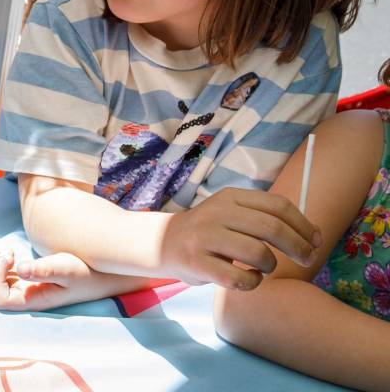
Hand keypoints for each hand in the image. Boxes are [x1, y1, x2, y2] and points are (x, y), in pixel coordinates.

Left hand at [0, 249, 96, 310]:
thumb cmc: (83, 272)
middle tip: (7, 254)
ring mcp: (20, 291)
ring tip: (8, 254)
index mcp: (32, 301)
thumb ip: (44, 270)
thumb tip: (20, 269)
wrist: (97, 275)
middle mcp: (23, 299)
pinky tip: (10, 255)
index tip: (10, 256)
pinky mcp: (21, 282)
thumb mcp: (66, 268)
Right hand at [161, 187, 322, 289]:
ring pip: (258, 253)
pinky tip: (248, 279)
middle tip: (308, 260)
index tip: (316, 240)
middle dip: (299, 247)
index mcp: (230, 197)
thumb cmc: (209, 231)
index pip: (277, 205)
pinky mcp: (197, 262)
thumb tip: (314, 234)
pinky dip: (252, 282)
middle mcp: (217, 213)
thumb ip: (265, 217)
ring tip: (263, 269)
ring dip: (271, 266)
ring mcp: (205, 237)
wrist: (163, 242)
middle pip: (272, 228)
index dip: (303, 224)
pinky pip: (239, 278)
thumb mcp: (232, 213)